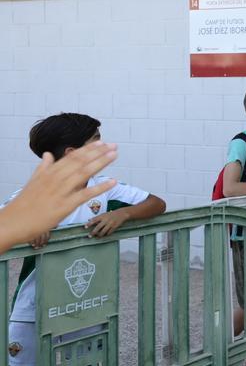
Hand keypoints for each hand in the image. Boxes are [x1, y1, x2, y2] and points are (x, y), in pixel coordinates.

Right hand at [0, 142, 117, 247]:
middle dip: (98, 153)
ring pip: (84, 173)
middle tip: (114, 145)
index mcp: (48, 173)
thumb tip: (48, 154)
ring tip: (114, 155)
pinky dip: (100, 187)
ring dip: (101, 163)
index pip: (71, 157)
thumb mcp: (33, 182)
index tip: (101, 143)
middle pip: (80, 162)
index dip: (87, 149)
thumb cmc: (23, 204)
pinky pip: (85, 194)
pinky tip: (113, 182)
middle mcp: (55, 179)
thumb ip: (43, 168)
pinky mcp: (64, 206)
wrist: (12, 222)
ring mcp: (60, 192)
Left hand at [84, 208, 129, 237]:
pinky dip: (106, 235)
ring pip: (103, 231)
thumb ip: (97, 217)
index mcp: (102, 216)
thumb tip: (89, 220)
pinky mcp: (114, 227)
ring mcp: (110, 224)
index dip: (89, 224)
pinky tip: (104, 236)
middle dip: (93, 232)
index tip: (85, 227)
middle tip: (89, 236)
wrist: (122, 214)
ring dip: (99, 235)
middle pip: (98, 227)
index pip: (94, 220)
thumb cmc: (111, 214)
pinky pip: (109, 232)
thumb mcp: (103, 214)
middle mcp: (106, 220)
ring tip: (97, 237)